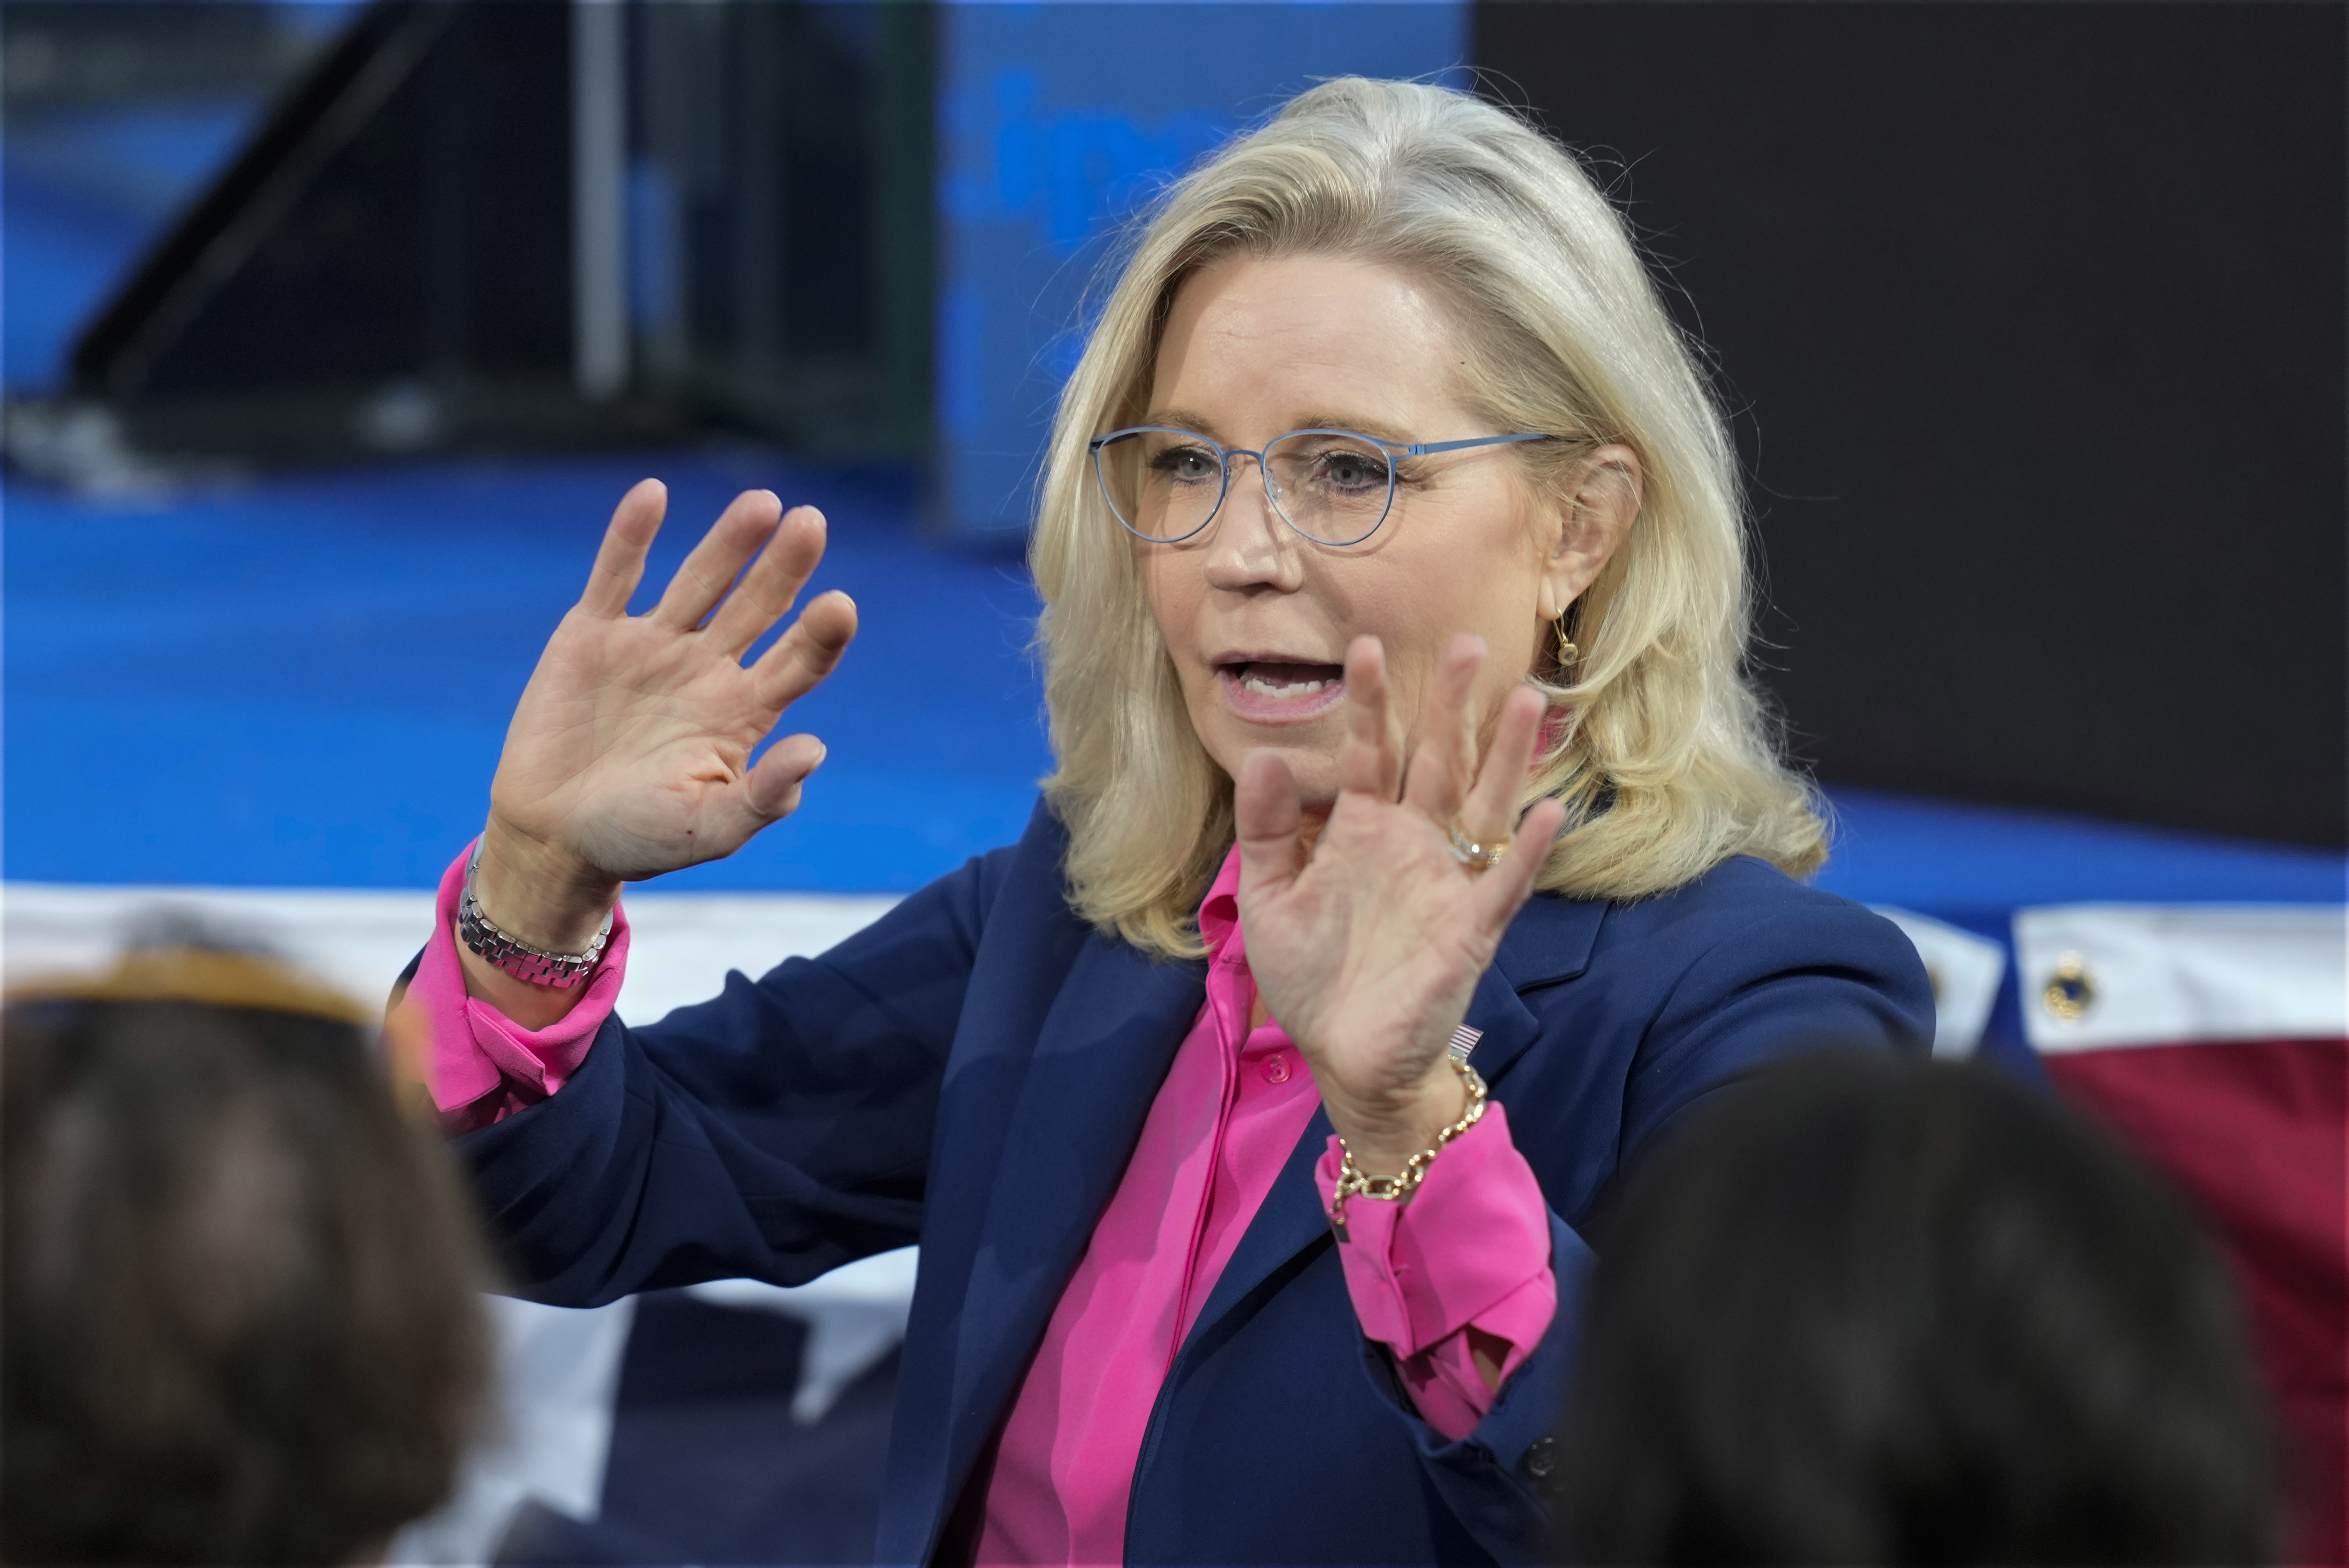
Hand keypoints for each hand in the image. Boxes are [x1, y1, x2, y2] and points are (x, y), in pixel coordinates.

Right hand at [476, 480, 857, 950]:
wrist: (552, 837)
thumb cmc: (638, 840)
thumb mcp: (708, 829)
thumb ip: (763, 797)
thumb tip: (816, 749)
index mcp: (744, 711)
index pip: (797, 662)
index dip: (820, 634)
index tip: (839, 606)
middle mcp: (708, 668)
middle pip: (758, 605)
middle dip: (784, 566)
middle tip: (812, 523)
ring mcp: (653, 645)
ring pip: (700, 580)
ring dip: (728, 542)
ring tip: (762, 504)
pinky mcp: (593, 634)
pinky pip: (617, 575)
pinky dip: (632, 535)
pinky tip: (653, 493)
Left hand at [1233, 634, 1564, 1172]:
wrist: (1345, 1058)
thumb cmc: (1313, 977)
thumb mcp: (1269, 898)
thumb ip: (1267, 830)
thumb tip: (1264, 756)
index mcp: (1362, 829)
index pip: (1369, 751)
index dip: (1370, 702)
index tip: (1365, 645)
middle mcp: (1411, 843)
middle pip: (1436, 760)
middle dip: (1450, 705)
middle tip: (1465, 643)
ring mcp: (1446, 881)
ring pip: (1483, 804)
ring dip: (1507, 756)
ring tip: (1527, 698)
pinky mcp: (1470, 929)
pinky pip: (1504, 882)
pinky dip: (1527, 851)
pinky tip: (1550, 814)